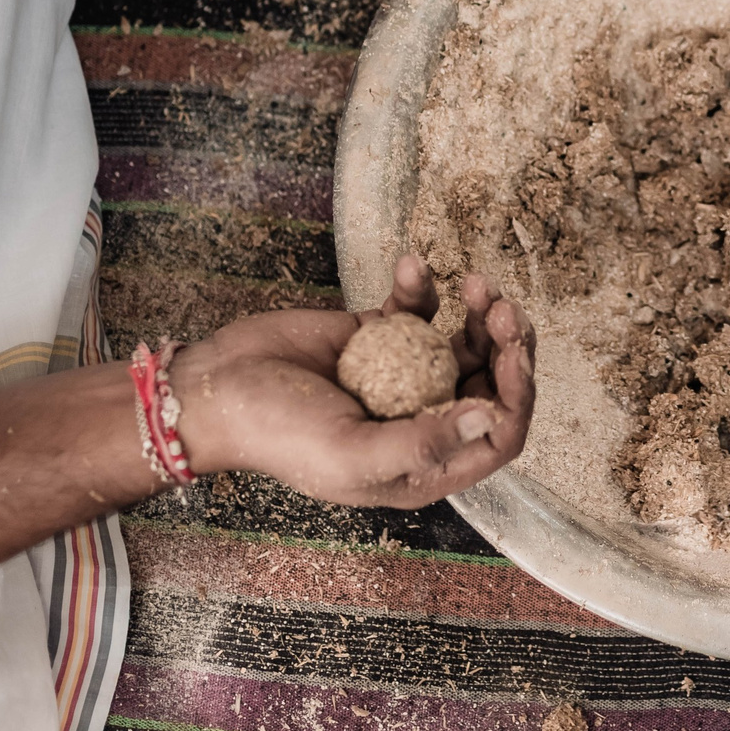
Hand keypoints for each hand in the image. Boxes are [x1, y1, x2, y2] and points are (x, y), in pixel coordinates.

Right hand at [167, 255, 535, 508]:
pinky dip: (421, 287)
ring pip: (464, 344)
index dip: (516, 397)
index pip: (496, 437)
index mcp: (421, 464)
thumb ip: (422, 442)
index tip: (512, 355)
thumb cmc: (275, 435)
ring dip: (478, 313)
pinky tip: (411, 266)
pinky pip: (417, 310)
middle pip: (489, 383)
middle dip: (507, 346)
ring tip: (476, 285)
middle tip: (502, 310)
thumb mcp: (349, 454)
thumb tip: (489, 419)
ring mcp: (402, 376)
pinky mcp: (378, 337)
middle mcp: (420, 420)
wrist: (213, 388)